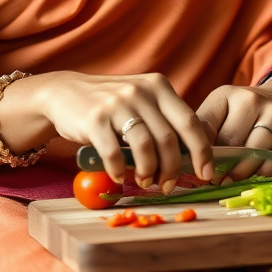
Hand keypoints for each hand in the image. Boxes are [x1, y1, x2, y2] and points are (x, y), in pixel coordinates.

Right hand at [28, 71, 213, 190]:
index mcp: (159, 86)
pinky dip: (120, 171)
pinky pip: (114, 153)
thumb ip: (164, 120)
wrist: (66, 93)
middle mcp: (141, 91)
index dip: (202, 151)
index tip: (205, 174)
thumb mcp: (142, 100)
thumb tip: (192, 156)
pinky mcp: (95, 118)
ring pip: (146, 147)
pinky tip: (119, 176)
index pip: (190, 121)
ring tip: (145, 181)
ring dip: (148, 172)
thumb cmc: (112, 104)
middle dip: (172, 169)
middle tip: (168, 185)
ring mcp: (117, 103)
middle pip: (169, 139)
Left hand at [196, 75, 271, 181]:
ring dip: (241, 173)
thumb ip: (204, 130)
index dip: (200, 153)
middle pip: (231, 145)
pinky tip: (257, 172)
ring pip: (254, 156)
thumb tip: (184, 159)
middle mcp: (253, 100)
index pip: (205, 128)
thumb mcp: (222, 110)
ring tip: (234, 179)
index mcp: (227, 94)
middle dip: (222, 167)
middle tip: (217, 179)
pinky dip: (264, 173)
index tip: (199, 169)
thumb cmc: (246, 112)